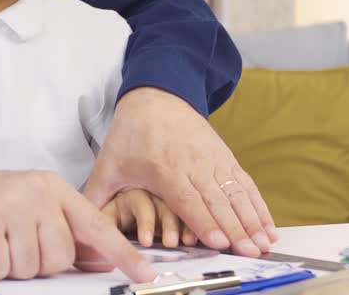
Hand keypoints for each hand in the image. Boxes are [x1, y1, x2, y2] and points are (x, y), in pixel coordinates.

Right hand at [0, 170, 154, 282]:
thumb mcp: (31, 210)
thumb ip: (65, 231)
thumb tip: (102, 258)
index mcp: (52, 188)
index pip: (95, 224)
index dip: (121, 252)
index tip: (144, 273)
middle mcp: (36, 192)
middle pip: (60, 256)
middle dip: (37, 261)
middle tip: (14, 242)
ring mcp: (10, 204)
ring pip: (31, 266)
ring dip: (10, 264)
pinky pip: (0, 267)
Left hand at [83, 87, 276, 257]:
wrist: (157, 94)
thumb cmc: (131, 133)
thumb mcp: (109, 163)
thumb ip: (97, 195)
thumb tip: (80, 223)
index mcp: (164, 168)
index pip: (187, 199)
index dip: (204, 222)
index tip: (220, 242)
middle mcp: (193, 164)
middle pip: (217, 201)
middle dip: (236, 229)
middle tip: (250, 253)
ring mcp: (213, 159)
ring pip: (236, 194)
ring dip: (253, 220)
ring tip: (265, 245)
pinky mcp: (225, 156)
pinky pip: (245, 184)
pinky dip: (259, 206)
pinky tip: (268, 226)